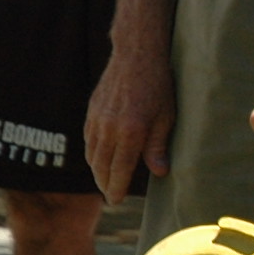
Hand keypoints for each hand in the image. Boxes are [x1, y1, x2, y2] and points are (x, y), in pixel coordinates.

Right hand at [84, 38, 174, 203]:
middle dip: (105, 184)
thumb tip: (159, 172)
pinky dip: (92, 152)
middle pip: (101, 166)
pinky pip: (87, 138)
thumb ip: (158, 146)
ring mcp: (97, 118)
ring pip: (92, 154)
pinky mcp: (92, 110)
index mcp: (130, 132)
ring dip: (97, 170)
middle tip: (111, 196)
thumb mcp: (166, 117)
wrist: (137, 54)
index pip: (118, 170)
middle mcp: (109, 127)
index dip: (116, 188)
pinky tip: (100, 157)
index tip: (116, 200)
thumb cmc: (158, 85)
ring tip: (105, 180)